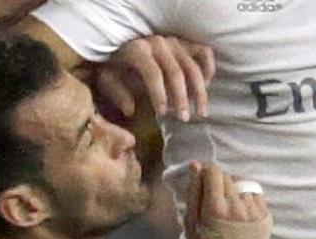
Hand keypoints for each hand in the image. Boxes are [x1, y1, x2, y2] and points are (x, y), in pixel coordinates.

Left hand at [93, 36, 215, 120]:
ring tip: (200, 112)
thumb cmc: (115, 67)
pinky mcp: (185, 43)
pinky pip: (204, 53)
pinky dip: (208, 69)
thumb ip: (117, 93)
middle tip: (184, 119)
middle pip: (176, 73)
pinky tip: (206, 86)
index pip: (153, 74)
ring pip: (194, 67)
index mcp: (138, 49)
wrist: (122, 47)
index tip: (163, 115)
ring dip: (200, 91)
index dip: (159, 96)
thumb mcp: (107, 80)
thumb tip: (130, 109)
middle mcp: (159, 43)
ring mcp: (174, 42)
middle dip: (182, 99)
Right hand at [184, 162, 271, 238]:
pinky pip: (256, 196)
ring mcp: (255, 213)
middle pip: (228, 177)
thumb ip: (194, 192)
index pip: (214, 171)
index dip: (206, 176)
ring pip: (244, 184)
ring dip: (234, 190)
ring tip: (227, 208)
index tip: (203, 187)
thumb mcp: (190, 224)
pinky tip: (239, 213)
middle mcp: (239, 207)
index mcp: (217, 207)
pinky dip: (247, 199)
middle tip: (213, 202)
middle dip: (218, 183)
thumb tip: (196, 165)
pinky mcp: (266, 219)